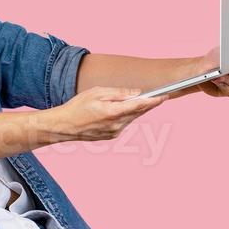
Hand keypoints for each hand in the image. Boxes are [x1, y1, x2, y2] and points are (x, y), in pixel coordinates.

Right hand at [42, 86, 167, 142]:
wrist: (64, 126)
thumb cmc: (78, 106)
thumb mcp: (97, 92)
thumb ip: (119, 93)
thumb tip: (136, 93)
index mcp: (113, 112)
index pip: (139, 105)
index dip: (154, 101)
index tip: (164, 96)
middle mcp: (117, 125)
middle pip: (138, 112)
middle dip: (148, 104)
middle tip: (158, 97)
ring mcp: (115, 132)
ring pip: (132, 118)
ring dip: (136, 110)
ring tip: (140, 101)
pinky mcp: (111, 136)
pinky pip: (124, 124)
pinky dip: (126, 116)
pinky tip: (123, 110)